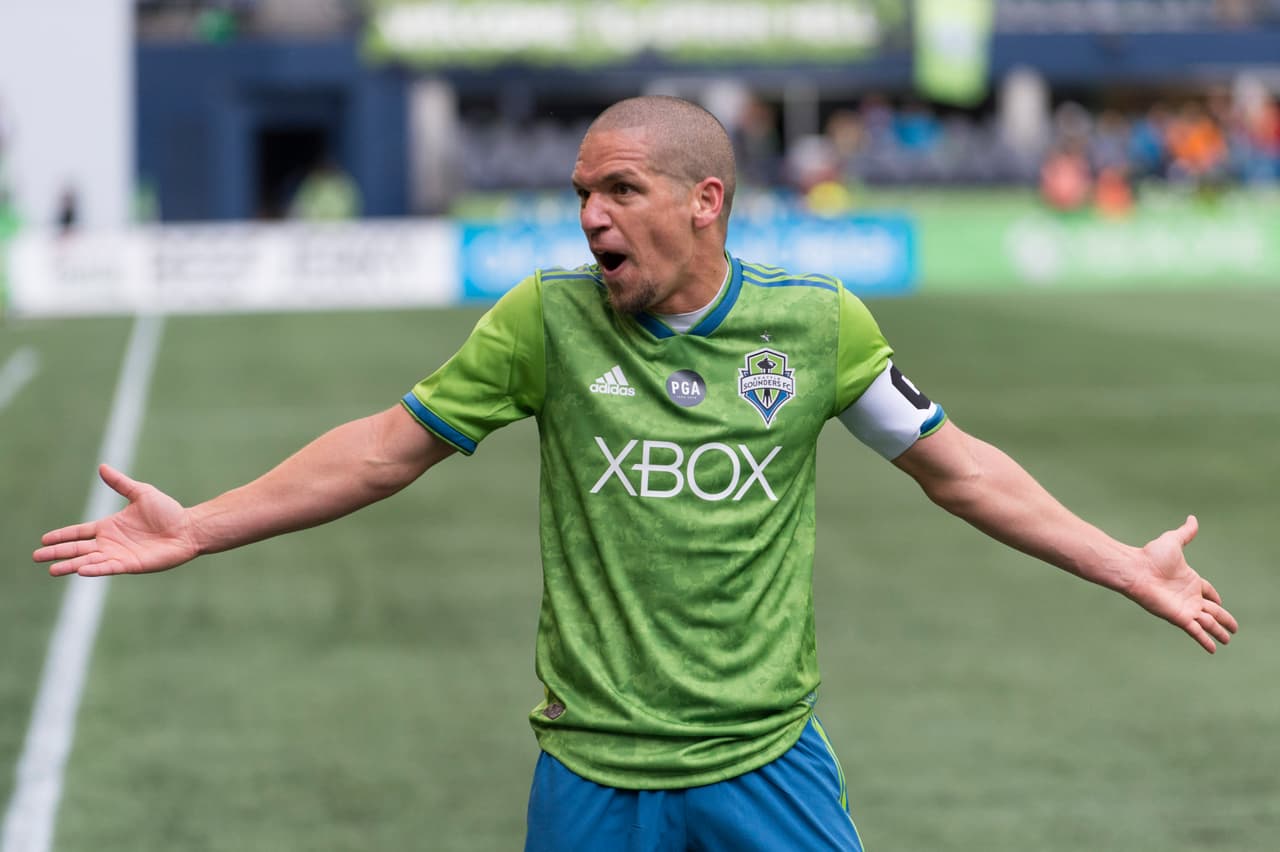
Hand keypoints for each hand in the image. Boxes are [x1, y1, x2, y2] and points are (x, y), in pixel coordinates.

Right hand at [34, 465, 198, 576]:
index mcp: (109, 527)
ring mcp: (119, 555)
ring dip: (70, 565)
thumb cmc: (168, 511)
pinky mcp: (131, 564)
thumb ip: (120, 483)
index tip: (44, 539)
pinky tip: (80, 570)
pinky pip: (108, 567)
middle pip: (78, 549)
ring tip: (52, 569)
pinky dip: (94, 569)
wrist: (189, 528)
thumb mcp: (141, 493)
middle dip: (57, 553)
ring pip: (88, 561)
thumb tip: (102, 467)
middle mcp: (110, 543)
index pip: (79, 532)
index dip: (62, 536)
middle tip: (36, 557)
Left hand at [1127, 515, 1237, 653]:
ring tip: (1228, 640)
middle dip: (1224, 619)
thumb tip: (1193, 518)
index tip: (1221, 603)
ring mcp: (1185, 608)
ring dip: (1218, 631)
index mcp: (1190, 580)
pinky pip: (1196, 631)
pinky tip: (1213, 649)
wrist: (1135, 569)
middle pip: (1213, 610)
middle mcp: (1188, 596)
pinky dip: (1205, 640)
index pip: (1208, 591)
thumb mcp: (1173, 541)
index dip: (1215, 597)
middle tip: (1234, 628)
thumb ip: (1186, 533)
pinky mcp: (1179, 617)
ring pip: (1208, 623)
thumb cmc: (1150, 556)